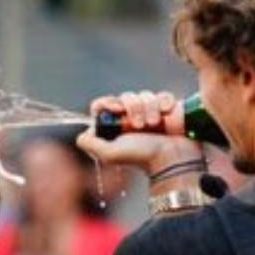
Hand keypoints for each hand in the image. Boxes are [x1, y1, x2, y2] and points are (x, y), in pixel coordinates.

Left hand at [76, 91, 203, 175]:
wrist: (172, 159)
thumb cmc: (142, 158)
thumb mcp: (111, 154)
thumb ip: (92, 145)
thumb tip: (81, 135)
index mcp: (117, 126)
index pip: (106, 104)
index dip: (108, 103)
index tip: (116, 109)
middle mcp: (133, 117)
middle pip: (126, 96)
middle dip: (133, 108)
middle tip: (140, 126)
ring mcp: (151, 112)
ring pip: (145, 94)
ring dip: (149, 108)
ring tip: (154, 125)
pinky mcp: (169, 109)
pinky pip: (163, 95)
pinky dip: (164, 104)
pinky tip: (166, 116)